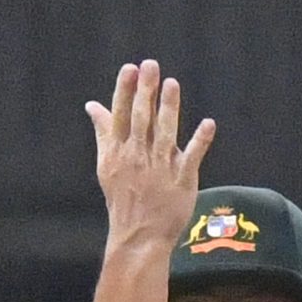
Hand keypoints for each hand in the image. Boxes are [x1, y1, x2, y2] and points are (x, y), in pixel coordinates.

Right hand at [85, 61, 214, 254]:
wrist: (138, 236)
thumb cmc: (123, 198)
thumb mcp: (107, 165)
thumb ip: (104, 132)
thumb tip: (93, 105)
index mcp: (119, 152)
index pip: (122, 116)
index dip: (125, 92)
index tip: (130, 69)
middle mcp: (138, 157)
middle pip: (142, 119)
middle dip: (146, 92)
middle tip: (151, 65)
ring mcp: (160, 168)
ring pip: (165, 133)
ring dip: (169, 108)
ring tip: (172, 84)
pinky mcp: (182, 181)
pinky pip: (191, 158)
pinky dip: (200, 141)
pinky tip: (209, 123)